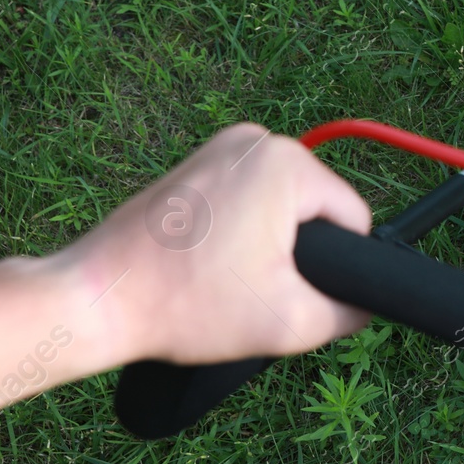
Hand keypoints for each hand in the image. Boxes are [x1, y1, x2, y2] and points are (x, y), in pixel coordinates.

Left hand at [63, 122, 372, 365]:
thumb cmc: (185, 304)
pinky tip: (210, 260)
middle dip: (296, 252)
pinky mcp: (198, 161)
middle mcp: (258, 139)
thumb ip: (348, 314)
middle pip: (316, 209)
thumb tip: (366, 306)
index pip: (351, 218)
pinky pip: (250, 196)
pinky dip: (242, 229)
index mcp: (287, 163)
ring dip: (269, 241)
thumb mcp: (288, 323)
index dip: (336, 265)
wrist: (98, 298)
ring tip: (227, 276)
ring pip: (283, 204)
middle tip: (253, 288)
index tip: (287, 289)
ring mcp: (223, 146)